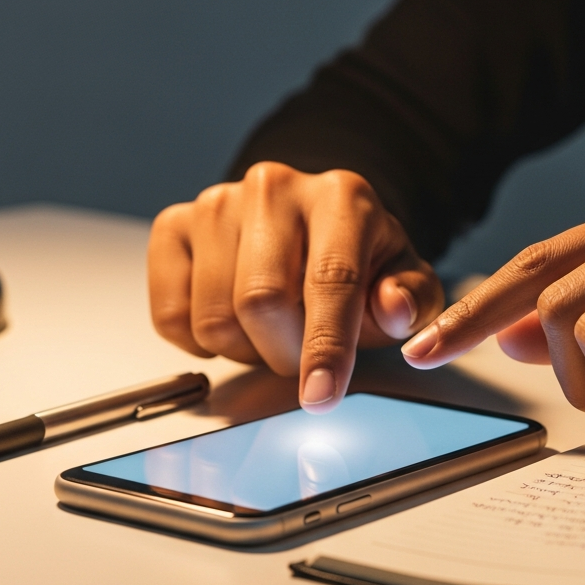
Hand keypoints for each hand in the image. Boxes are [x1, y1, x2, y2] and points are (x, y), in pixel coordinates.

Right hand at [149, 162, 443, 411]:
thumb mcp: (404, 281)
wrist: (308, 227)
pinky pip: (172, 317)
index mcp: (341, 196)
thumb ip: (412, 299)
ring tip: (269, 330)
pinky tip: (232, 321)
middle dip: (283, 353)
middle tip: (301, 354)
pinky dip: (201, 343)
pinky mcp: (173, 226)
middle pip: (261, 301)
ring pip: (214, 317)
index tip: (321, 396)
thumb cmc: (357, 260)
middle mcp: (273, 188)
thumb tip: (393, 308)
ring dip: (244, 349)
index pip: (330, 278)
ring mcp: (216, 204)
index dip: (326, 346)